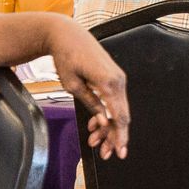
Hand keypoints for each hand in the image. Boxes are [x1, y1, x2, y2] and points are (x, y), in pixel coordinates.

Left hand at [49, 20, 129, 158]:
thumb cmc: (66, 57)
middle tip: (105, 153)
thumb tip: (103, 122)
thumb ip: (91, 104)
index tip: (119, 152)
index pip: (119, 116)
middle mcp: (118, 80)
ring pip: (118, 109)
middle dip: (114, 136)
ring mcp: (118, 77)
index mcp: (108, 83)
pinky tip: (95, 124)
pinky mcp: (113, 76)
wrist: (67, 35)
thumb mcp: (72, 85)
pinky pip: (115, 100)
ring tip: (94, 140)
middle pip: (122, 115)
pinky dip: (107, 114)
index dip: (120, 137)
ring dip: (108, 127)